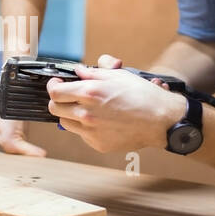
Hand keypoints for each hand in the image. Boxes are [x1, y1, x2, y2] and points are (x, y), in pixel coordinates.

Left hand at [46, 53, 185, 153]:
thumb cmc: (143, 95)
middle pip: (54, 108)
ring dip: (70, 114)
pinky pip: (82, 134)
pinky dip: (86, 127)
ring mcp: (91, 131)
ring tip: (86, 108)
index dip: (53, 85)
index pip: (54, 91)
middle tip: (68, 96)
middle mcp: (86, 114)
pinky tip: (101, 120)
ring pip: (65, 123)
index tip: (58, 83)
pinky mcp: (98, 144)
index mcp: (90, 93)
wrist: (160, 120)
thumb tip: (79, 72)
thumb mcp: (118, 75)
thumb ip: (93, 73)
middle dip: (58, 100)